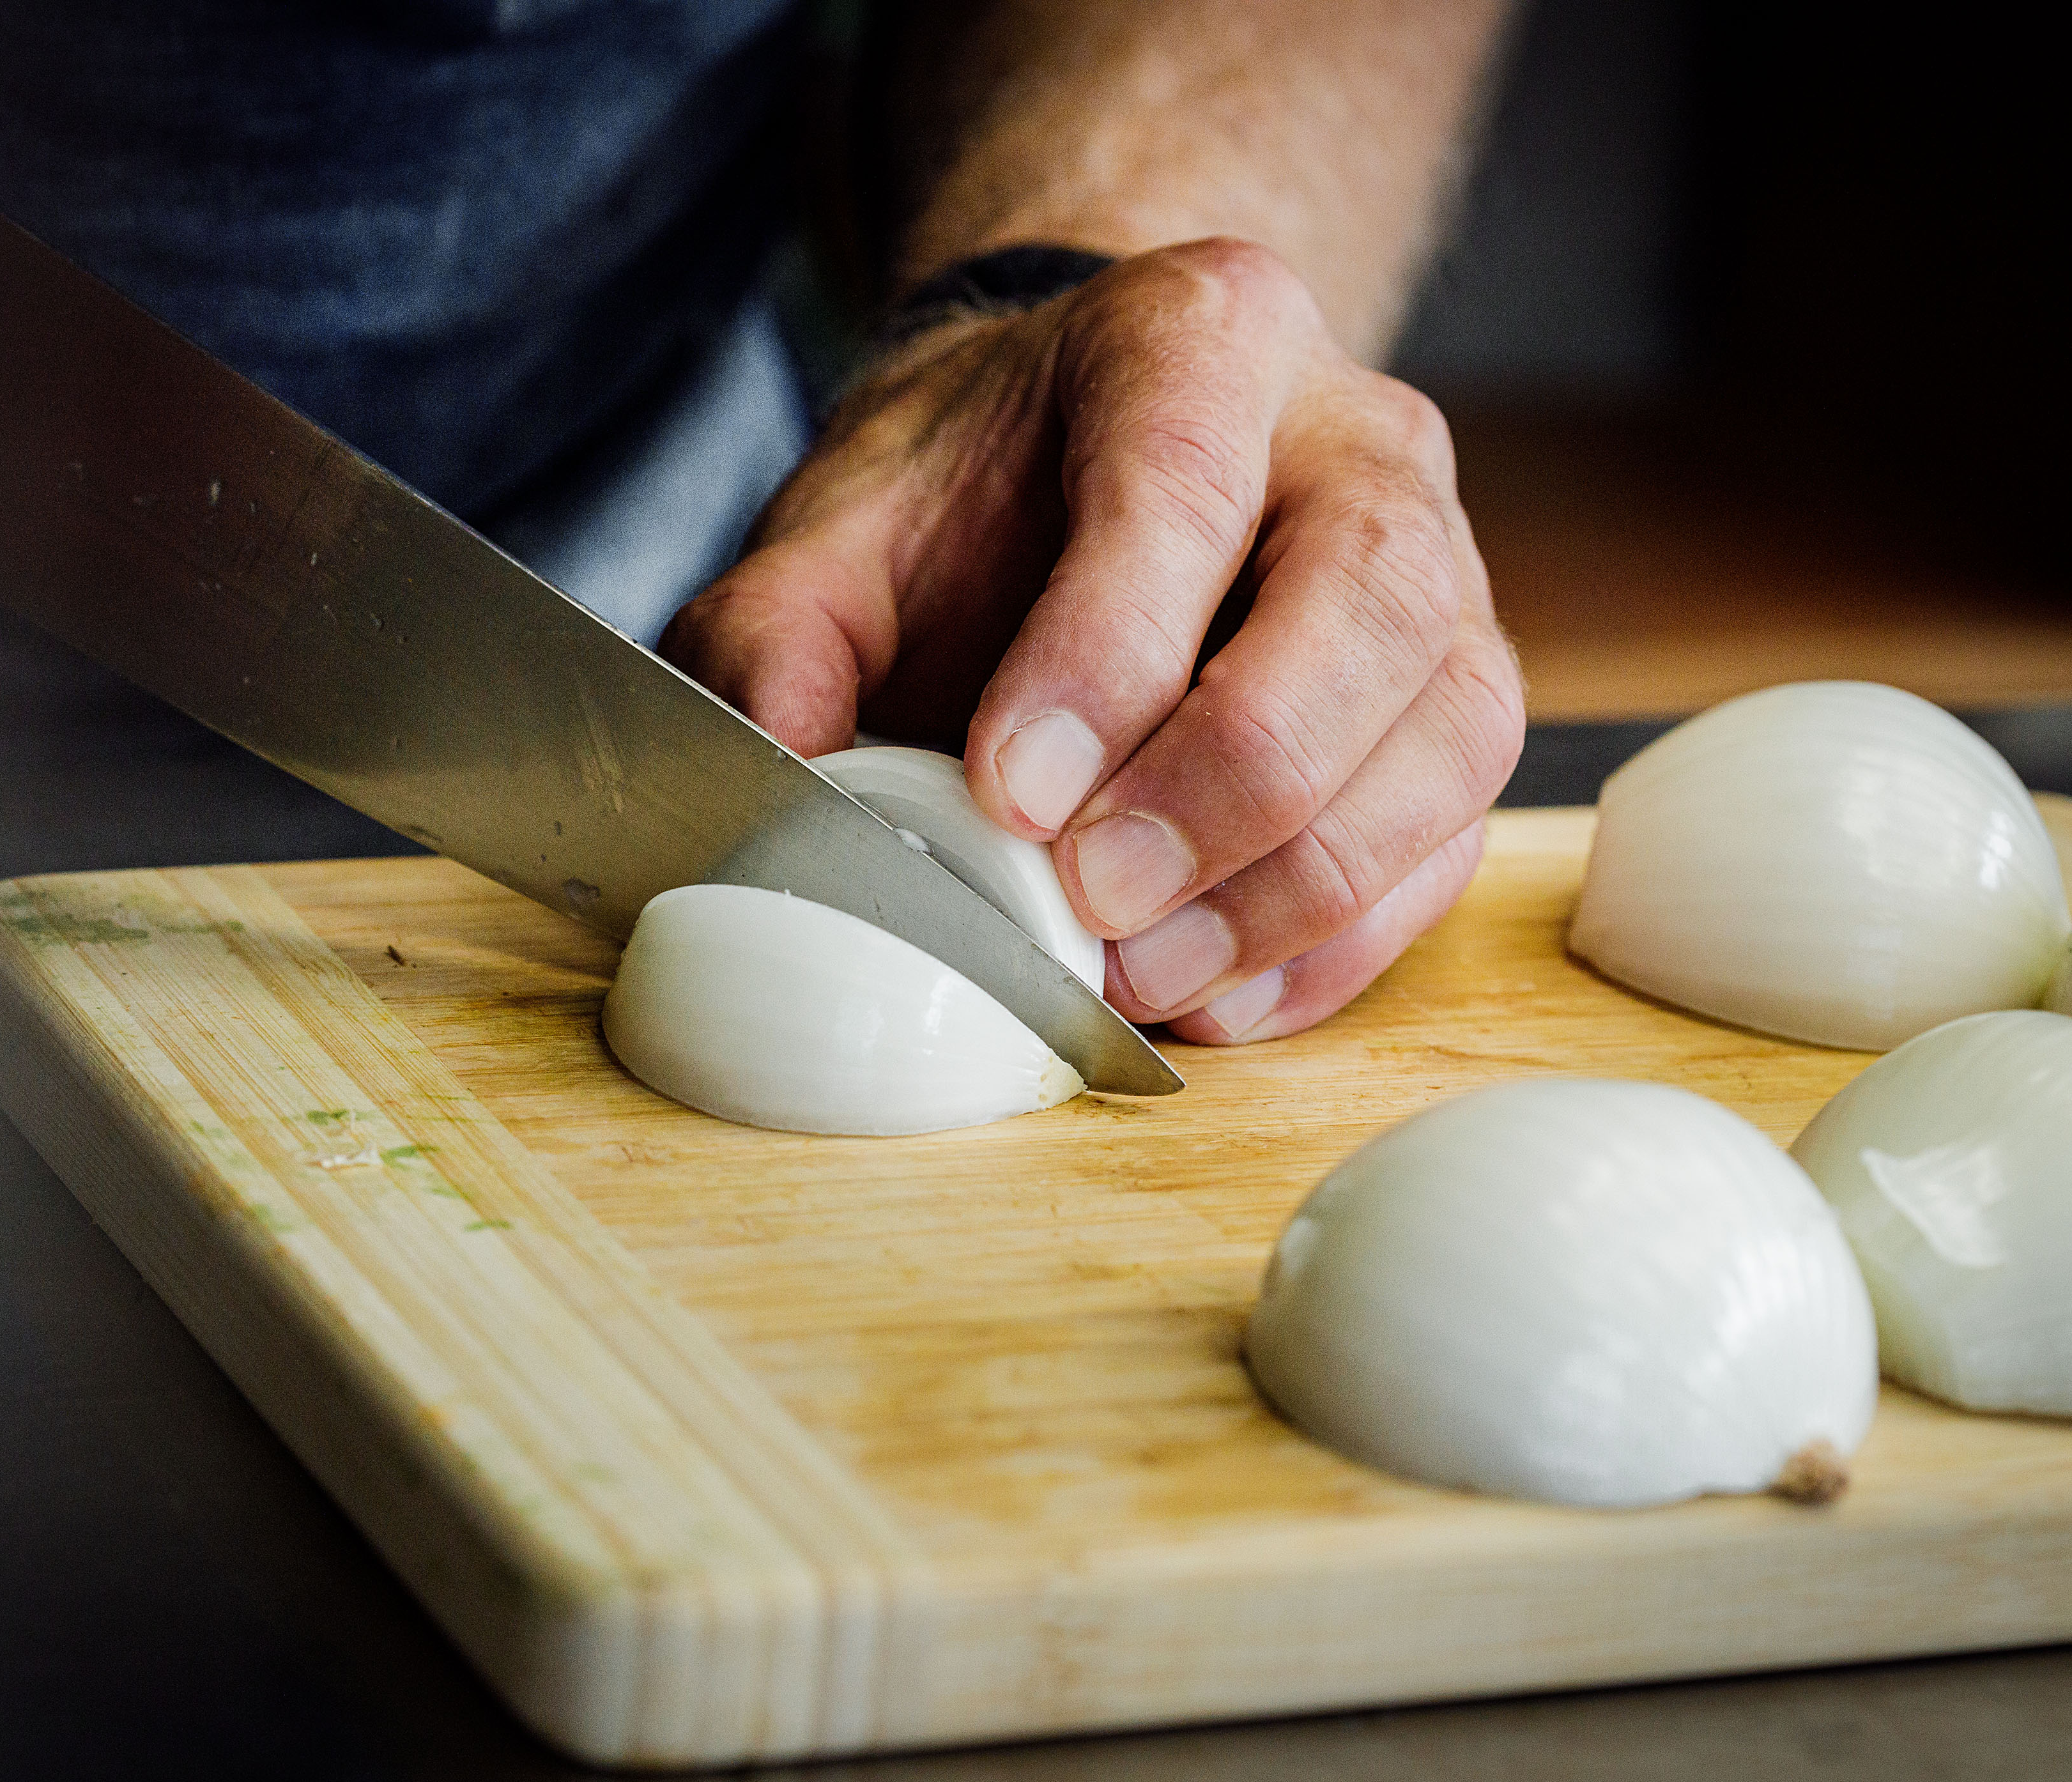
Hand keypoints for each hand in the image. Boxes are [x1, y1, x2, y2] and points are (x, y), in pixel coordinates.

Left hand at [662, 239, 1522, 1043]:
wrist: (1074, 474)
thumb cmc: (971, 502)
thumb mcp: (836, 532)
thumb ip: (776, 636)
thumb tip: (783, 771)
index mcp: (1197, 340)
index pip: (1182, 488)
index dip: (1107, 658)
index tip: (1013, 795)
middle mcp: (1356, 437)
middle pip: (1365, 605)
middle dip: (1230, 781)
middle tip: (1096, 904)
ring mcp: (1441, 566)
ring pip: (1446, 730)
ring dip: (1300, 886)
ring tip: (1147, 972)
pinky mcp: (1455, 694)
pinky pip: (1452, 831)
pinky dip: (1344, 938)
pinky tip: (1222, 991)